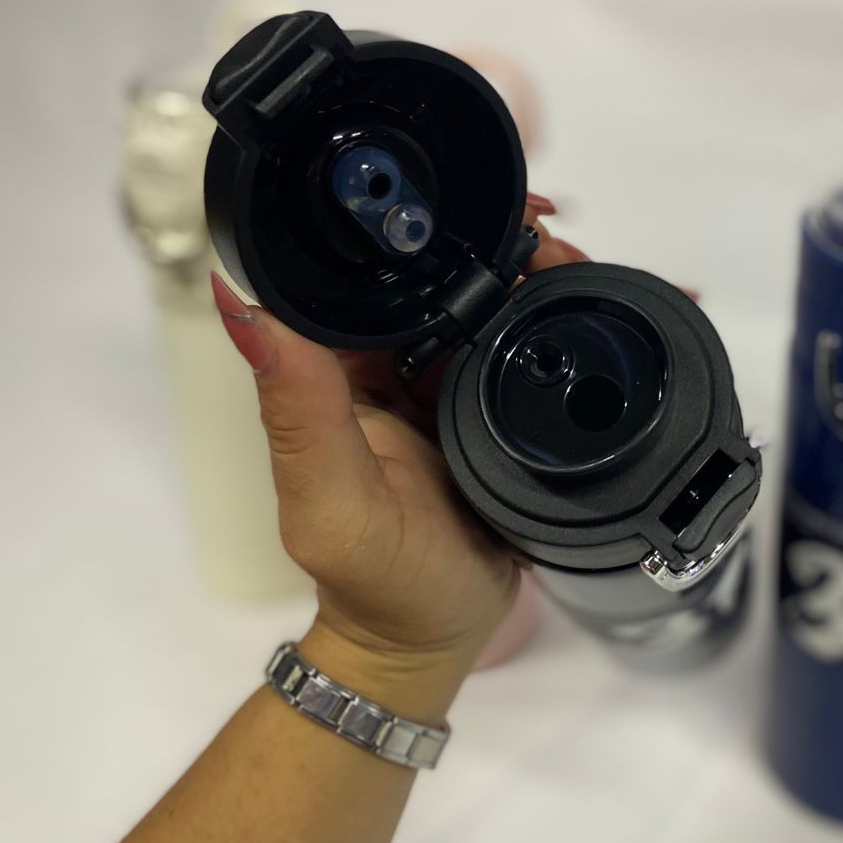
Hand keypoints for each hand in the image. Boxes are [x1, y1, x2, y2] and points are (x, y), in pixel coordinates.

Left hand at [211, 196, 588, 690]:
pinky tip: (604, 299)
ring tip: (585, 263)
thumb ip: (299, 409)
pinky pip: (526, 344)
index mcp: (337, 367)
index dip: (413, 225)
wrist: (434, 642)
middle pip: (442, 272)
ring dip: (537, 272)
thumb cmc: (375, 582)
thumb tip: (239, 304)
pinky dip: (561, 317)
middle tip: (553, 230)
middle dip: (497, 239)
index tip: (469, 200)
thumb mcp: (332, 500)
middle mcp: (391, 361)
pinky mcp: (495, 404)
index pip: (367, 271)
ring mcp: (449, 380)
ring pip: (491, 300)